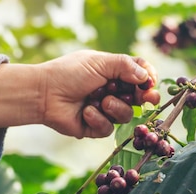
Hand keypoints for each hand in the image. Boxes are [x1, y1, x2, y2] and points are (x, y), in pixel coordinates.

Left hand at [38, 50, 159, 137]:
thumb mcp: (99, 63)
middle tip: (148, 98)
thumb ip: (125, 66)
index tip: (151, 82)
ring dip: (116, 107)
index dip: (148, 79)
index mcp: (112, 73)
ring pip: (126, 114)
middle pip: (138, 97)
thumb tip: (146, 76)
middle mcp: (110, 91)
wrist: (44, 94)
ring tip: (101, 100)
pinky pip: (107, 128)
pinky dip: (98, 119)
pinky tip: (86, 112)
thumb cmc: (69, 73)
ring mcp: (103, 110)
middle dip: (144, 97)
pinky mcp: (93, 127)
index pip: (139, 75)